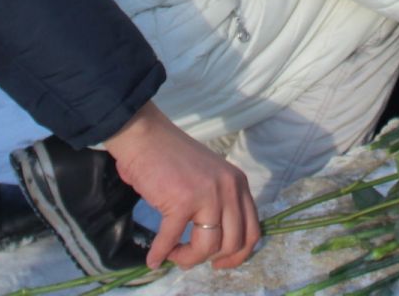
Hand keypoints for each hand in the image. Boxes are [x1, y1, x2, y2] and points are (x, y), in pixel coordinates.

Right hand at [100, 101, 259, 270]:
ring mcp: (207, 195)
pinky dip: (161, 253)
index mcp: (238, 184)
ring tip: (173, 254)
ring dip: (188, 258)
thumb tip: (214, 246)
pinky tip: (154, 259)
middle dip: (211, 259)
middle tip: (192, 258)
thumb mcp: (210, 177)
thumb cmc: (171, 157)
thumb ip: (220, 204)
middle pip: (233, 243)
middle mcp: (229, 189)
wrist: (145, 136)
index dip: (238, 255)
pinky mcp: (181, 201)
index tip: (219, 263)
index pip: (253, 231)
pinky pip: (172, 240)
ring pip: (208, 247)